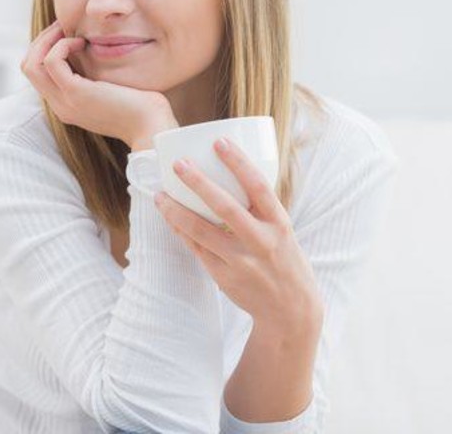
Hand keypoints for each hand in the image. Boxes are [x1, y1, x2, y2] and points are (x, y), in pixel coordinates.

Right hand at [21, 20, 177, 147]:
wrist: (151, 126)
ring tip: (68, 31)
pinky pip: (51, 61)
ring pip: (31, 64)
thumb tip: (91, 51)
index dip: (47, 49)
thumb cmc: (141, 107)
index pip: (38, 74)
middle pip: (28, 67)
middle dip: (42, 40)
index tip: (66, 33)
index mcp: (67, 106)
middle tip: (62, 26)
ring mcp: (65, 101)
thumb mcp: (111, 91)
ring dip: (47, 40)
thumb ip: (97, 78)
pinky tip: (81, 42)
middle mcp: (61, 106)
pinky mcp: (76, 93)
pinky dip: (61, 45)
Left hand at [153, 137, 323, 333]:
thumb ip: (260, 210)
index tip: (219, 141)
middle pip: (225, 207)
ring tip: (160, 195)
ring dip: (177, 211)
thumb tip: (231, 176)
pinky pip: (197, 249)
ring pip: (202, 231)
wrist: (290, 310)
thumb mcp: (282, 232)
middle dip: (199, 183)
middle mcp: (261, 241)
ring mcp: (241, 261)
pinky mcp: (224, 277)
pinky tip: (169, 218)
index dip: (238, 161)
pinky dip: (181, 232)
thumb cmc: (285, 261)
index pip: (258, 186)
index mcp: (279, 223)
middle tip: (178, 164)